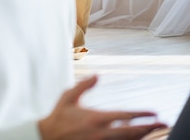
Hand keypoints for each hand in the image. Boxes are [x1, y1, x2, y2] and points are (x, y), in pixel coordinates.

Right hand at [38, 75, 166, 139]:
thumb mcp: (68, 97)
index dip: (141, 114)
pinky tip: (134, 139)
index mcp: (96, 118)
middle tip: (161, 124)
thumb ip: (83, 86)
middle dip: (149, 127)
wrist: (47, 136)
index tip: (153, 113)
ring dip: (141, 136)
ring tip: (151, 131)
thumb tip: (97, 76)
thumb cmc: (58, 116)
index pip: (125, 116)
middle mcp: (101, 132)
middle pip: (132, 131)